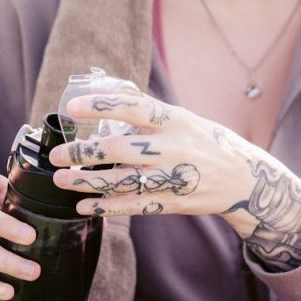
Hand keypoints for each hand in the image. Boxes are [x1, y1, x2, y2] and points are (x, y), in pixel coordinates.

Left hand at [49, 92, 300, 270]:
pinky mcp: (171, 204)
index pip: (133, 107)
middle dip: (81, 153)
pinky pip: (132, 206)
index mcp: (174, 120)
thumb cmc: (205, 143)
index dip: (100, 106)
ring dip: (86, 181)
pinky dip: (105, 207)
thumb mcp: (183, 119)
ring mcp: (172, 178)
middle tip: (55, 156)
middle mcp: (172, 148)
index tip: (71, 107)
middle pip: (118, 149)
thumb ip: (148, 113)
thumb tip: (105, 93)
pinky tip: (83, 205)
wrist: (245, 181)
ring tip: (61, 179)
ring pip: (120, 181)